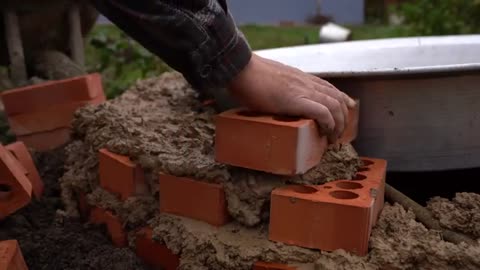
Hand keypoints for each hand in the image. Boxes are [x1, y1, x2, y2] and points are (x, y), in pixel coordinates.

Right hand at [227, 54, 355, 142]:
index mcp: (300, 77)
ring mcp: (302, 91)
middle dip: (343, 117)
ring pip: (334, 106)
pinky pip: (322, 112)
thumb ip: (277, 85)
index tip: (347, 108)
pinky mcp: (296, 101)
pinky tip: (326, 132)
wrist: (241, 68)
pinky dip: (329, 123)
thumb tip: (272, 94)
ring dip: (338, 124)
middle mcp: (306, 82)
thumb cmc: (248, 75)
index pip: (329, 87)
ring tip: (333, 138)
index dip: (342, 99)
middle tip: (338, 133)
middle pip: (336, 98)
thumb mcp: (270, 78)